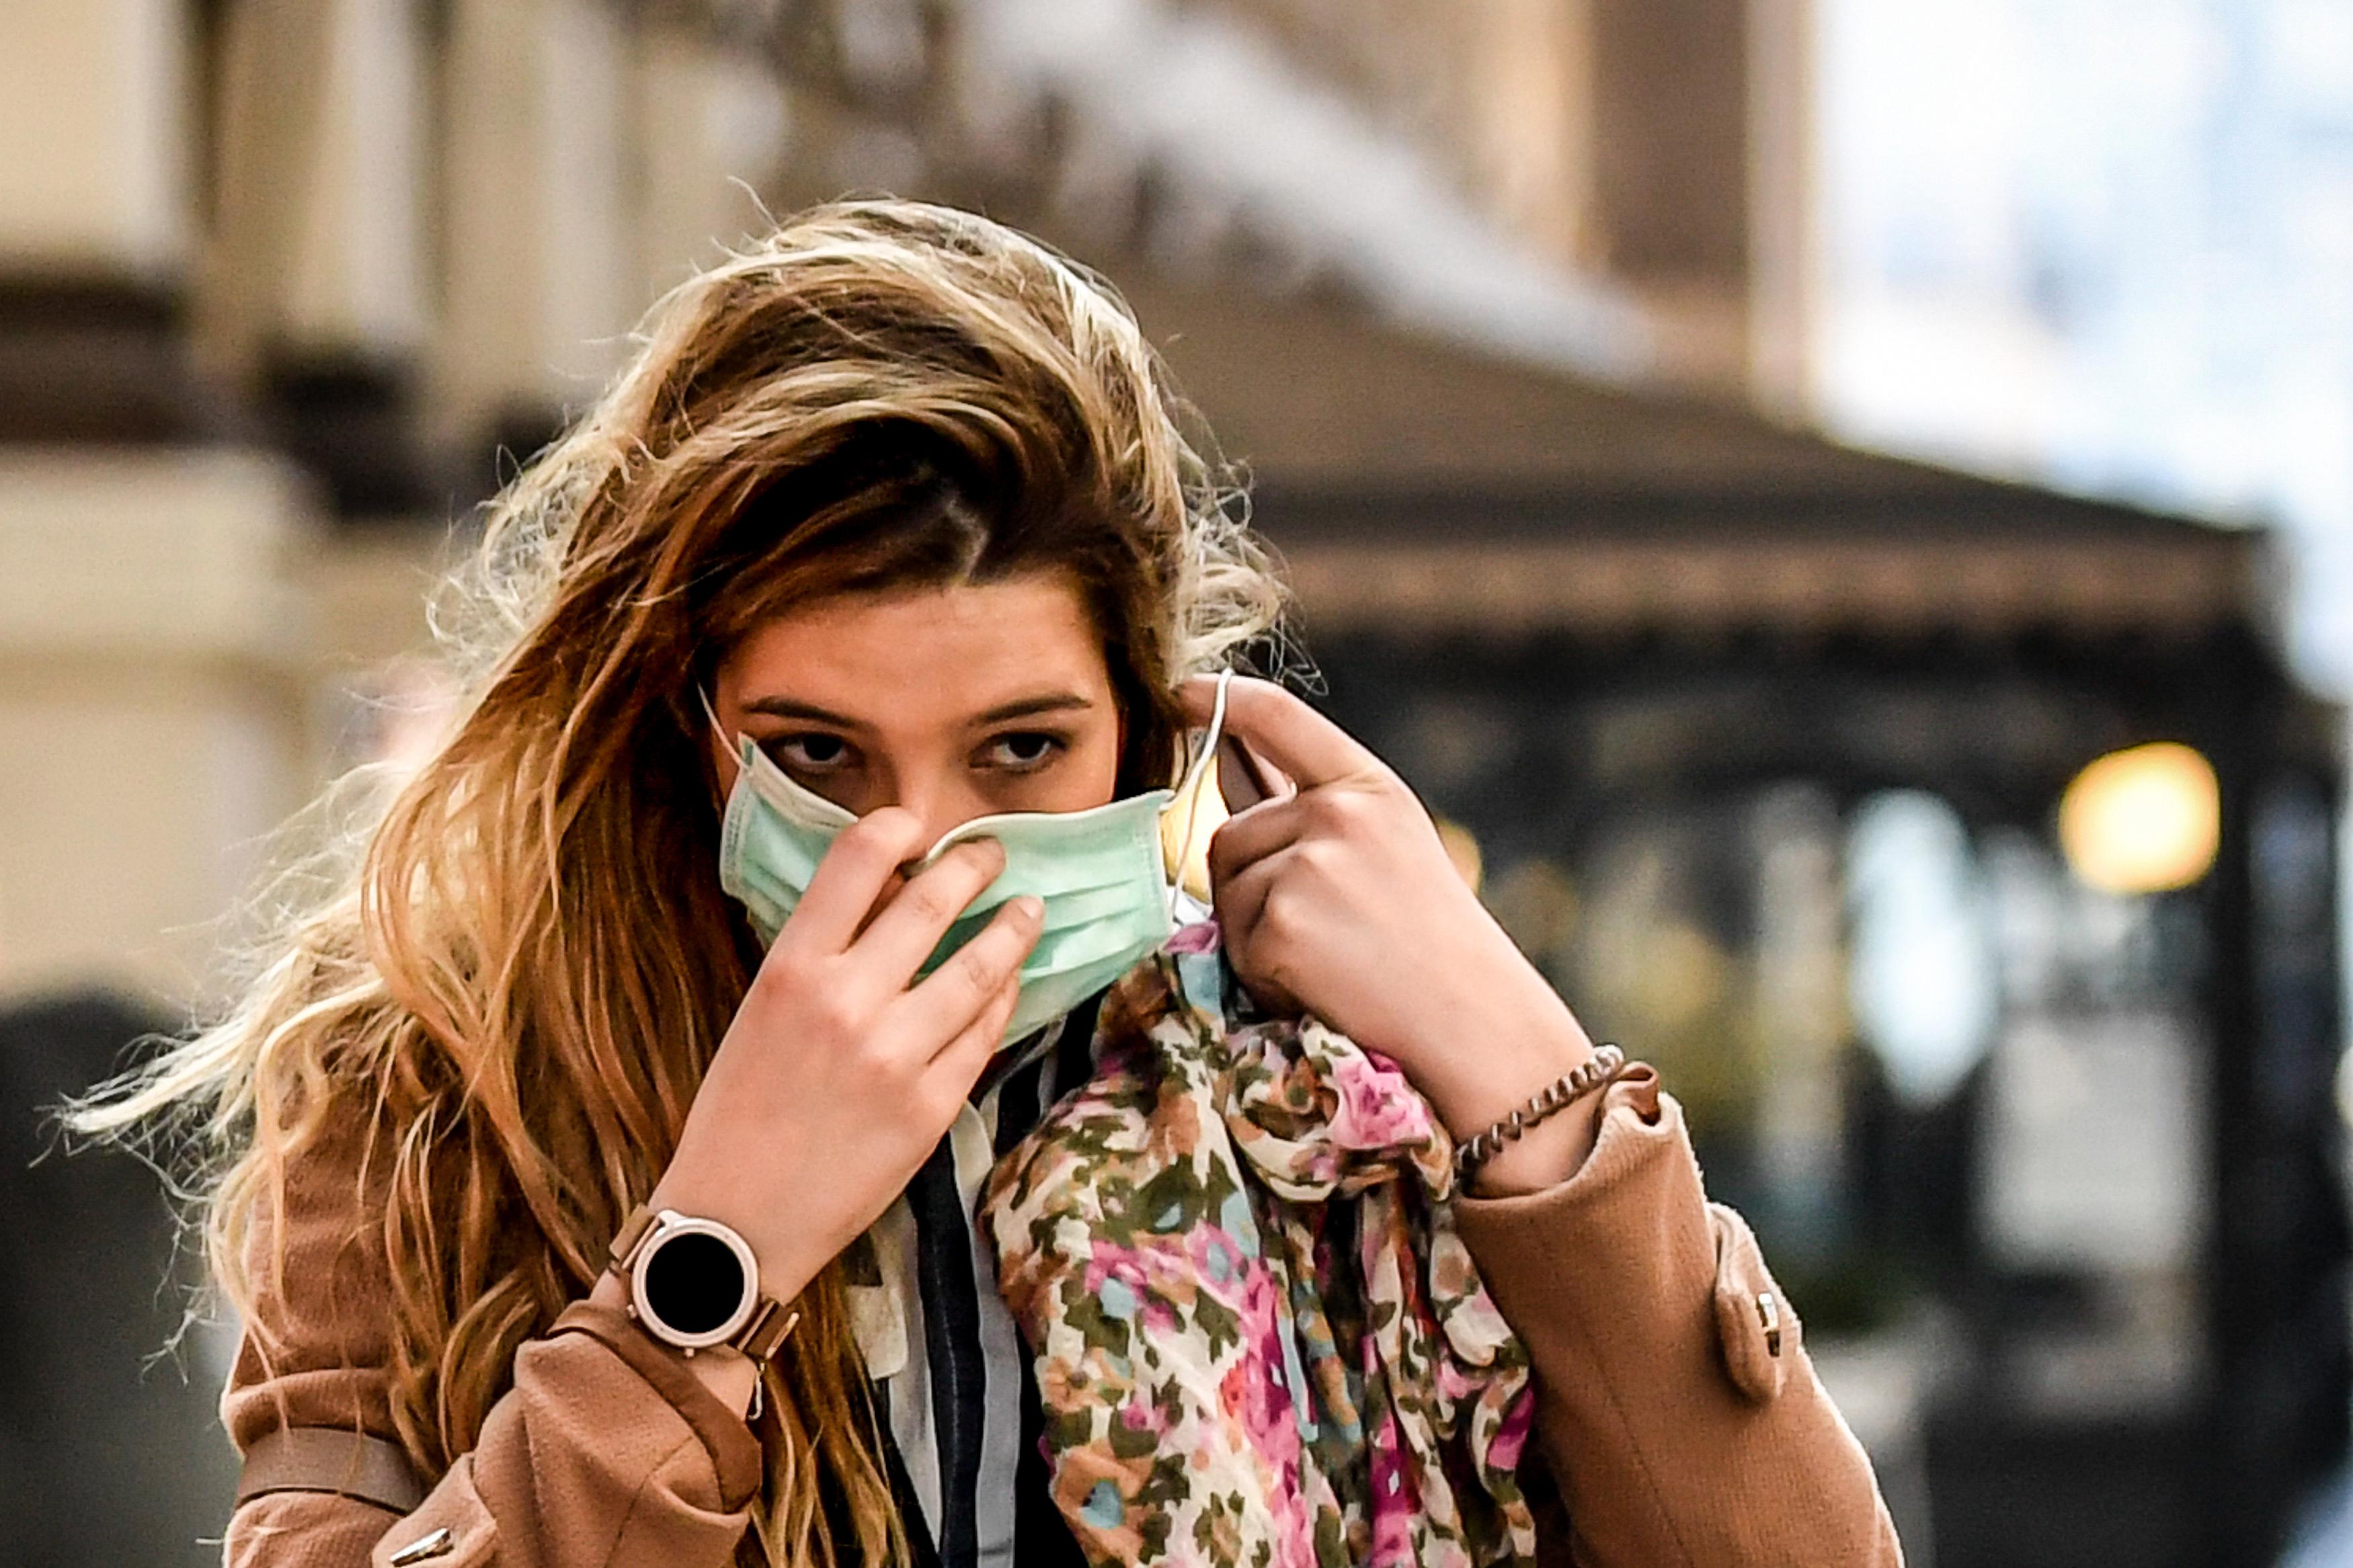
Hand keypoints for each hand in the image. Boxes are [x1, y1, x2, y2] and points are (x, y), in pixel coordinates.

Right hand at [647, 809, 1041, 1314]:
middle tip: (993, 855)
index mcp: (792, 970)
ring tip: (1028, 910)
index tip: (918, 825)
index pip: (857, 860)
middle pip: (935, 900)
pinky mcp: (932, 1107)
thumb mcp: (760, 1013)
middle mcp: (849, 1002)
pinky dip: (1002, 999)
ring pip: (982, 966)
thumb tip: (889, 896)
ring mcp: (897, 1056)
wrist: (735, 1224)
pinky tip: (1008, 984)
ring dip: (1013, 927)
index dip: (896, 827)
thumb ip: (821, 956)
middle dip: (975, 865)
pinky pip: (985, 1033)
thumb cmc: (737, 1113)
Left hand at [1188, 677, 1598, 1187]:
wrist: (1475, 1023)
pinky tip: (1322, 988)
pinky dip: (1263, 978)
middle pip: (1230, 834)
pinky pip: (1233, 947)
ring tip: (1332, 961)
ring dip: (1256, 936)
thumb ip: (1314, 808)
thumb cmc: (1433, 945)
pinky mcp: (1281, 924)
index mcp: (1368, 787)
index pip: (1279, 718)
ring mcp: (1307, 866)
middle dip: (1251, 887)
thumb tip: (1229, 765)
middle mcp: (1336, 813)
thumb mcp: (1388, 848)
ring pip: (1226, 892)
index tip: (1181, 694)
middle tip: (1325, 934)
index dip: (1222, 700)